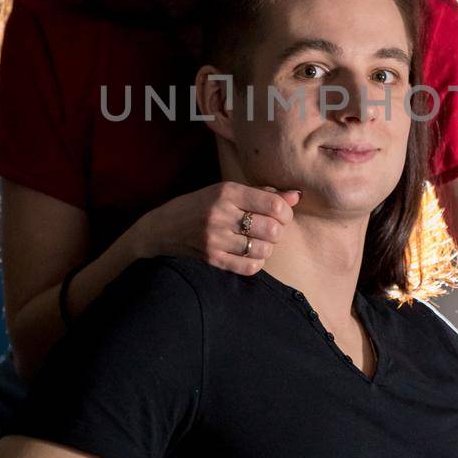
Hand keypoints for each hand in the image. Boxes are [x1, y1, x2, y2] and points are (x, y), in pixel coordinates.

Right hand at [135, 181, 300, 273]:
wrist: (161, 229)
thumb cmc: (199, 206)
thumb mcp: (227, 191)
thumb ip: (263, 193)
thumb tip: (296, 196)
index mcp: (227, 192)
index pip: (274, 205)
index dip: (286, 212)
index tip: (281, 214)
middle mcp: (221, 214)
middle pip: (272, 229)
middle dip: (277, 231)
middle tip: (268, 228)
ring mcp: (215, 239)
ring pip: (263, 249)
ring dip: (266, 247)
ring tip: (256, 241)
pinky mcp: (211, 259)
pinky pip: (249, 266)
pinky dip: (256, 262)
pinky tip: (249, 254)